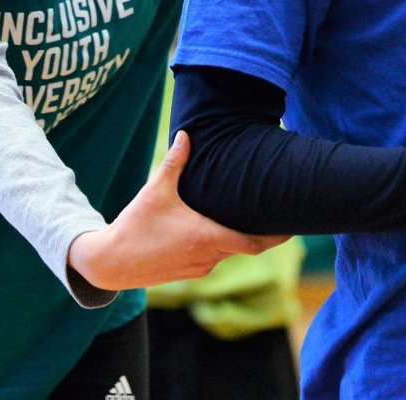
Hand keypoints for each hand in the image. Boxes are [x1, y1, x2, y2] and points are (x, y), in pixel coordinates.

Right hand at [68, 131, 285, 290]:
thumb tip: (186, 133)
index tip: (293, 227)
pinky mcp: (189, 272)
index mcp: (205, 236)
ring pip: (229, 252)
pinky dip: (221, 244)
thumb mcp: (155, 191)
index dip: (275, 237)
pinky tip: (218, 230)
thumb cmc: (135, 226)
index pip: (253, 243)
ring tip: (249, 217)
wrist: (111, 263)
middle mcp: (208, 256)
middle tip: (277, 214)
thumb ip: (175, 162)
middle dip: (261, 233)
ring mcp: (199, 267)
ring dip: (238, 237)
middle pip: (246, 247)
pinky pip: (214, 257)